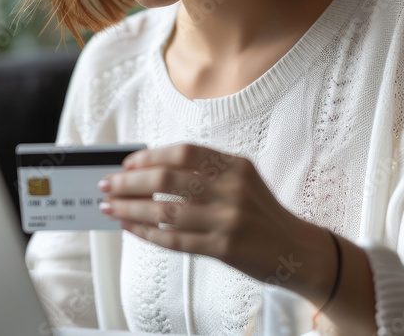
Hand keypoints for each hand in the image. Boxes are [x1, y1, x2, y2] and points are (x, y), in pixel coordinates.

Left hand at [97, 142, 312, 287]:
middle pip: (168, 179)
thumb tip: (149, 170)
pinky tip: (130, 227)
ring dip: (130, 208)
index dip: (150, 156)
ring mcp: (228, 219)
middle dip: (129, 182)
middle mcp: (232, 188)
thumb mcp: (241, 180)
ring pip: (165, 210)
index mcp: (235, 165)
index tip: (126, 164)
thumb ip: (205, 172)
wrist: (296, 250)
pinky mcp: (224, 248)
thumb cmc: (260, 213)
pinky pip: (174, 239)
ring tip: (109, 207)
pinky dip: (146, 233)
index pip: (184, 152)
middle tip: (106, 184)